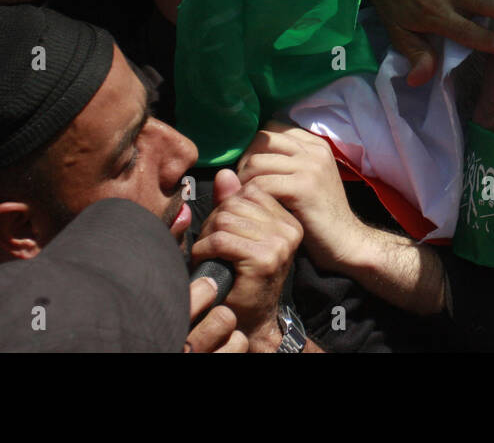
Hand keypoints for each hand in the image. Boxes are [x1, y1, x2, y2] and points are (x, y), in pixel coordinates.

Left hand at [190, 168, 302, 350]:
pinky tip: (206, 260)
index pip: (250, 191)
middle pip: (235, 204)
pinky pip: (221, 239)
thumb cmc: (244, 278)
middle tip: (210, 243)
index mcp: (288, 219)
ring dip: (207, 237)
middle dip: (214, 222)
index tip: (220, 228)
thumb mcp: (242, 234)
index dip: (227, 206)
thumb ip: (234, 204)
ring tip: (208, 252)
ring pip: (226, 220)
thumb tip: (225, 173)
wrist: (253, 320)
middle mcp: (289, 229)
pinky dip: (204, 250)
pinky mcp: (264, 259)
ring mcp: (280, 244)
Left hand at [237, 125, 369, 270]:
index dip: (254, 148)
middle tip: (240, 185)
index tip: (249, 170)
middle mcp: (315, 150)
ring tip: (242, 198)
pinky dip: (249, 196)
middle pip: (261, 140)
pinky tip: (250, 209)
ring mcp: (311, 167)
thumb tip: (249, 154)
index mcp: (316, 145)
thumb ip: (287, 163)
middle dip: (244, 161)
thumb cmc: (319, 214)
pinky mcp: (304, 187)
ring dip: (242, 181)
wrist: (345, 241)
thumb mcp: (307, 180)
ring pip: (257, 161)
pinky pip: (261, 184)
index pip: (272, 130)